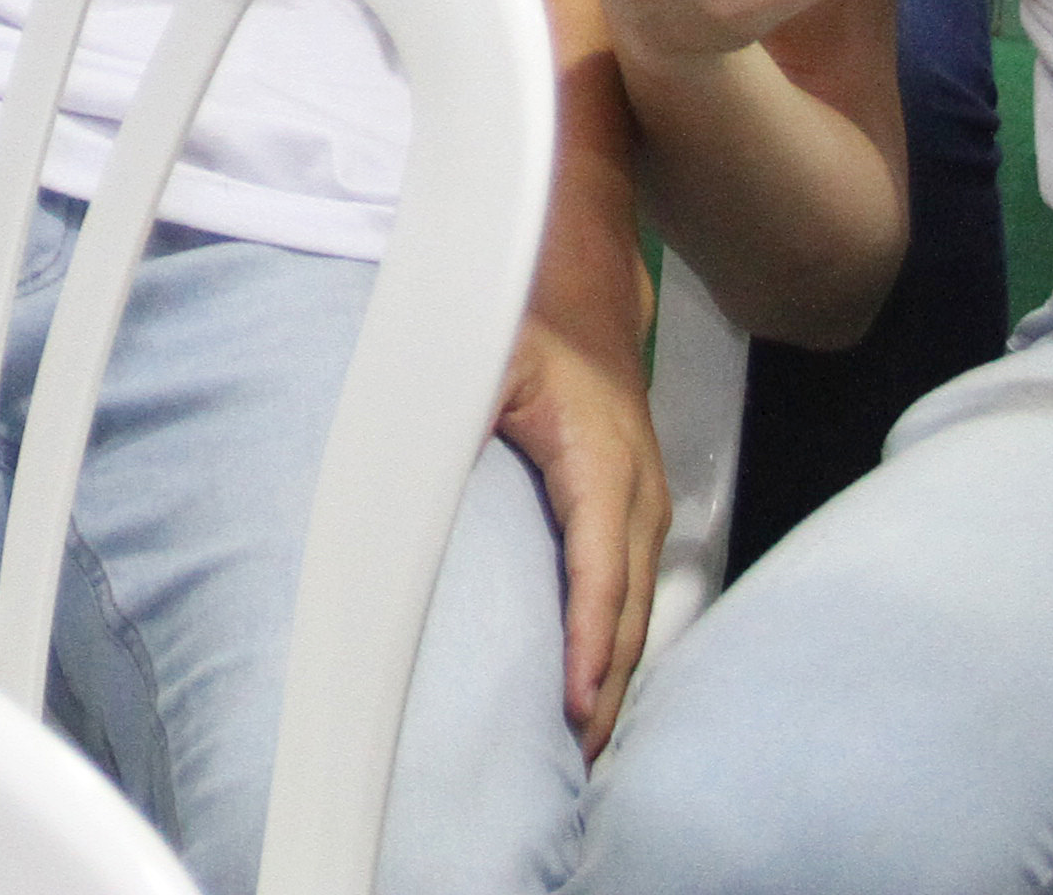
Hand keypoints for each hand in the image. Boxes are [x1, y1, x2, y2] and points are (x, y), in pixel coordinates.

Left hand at [495, 308, 667, 751]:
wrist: (581, 293)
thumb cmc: (528, 322)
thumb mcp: (485, 355)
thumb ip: (451, 411)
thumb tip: (410, 476)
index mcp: (601, 461)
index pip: (599, 571)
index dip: (590, 641)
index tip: (577, 702)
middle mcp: (635, 492)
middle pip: (628, 611)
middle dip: (606, 688)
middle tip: (572, 759)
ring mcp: (642, 506)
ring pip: (637, 611)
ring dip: (614, 679)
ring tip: (581, 749)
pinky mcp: (634, 514)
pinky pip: (630, 593)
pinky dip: (616, 647)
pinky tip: (592, 690)